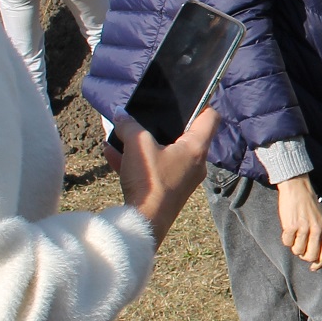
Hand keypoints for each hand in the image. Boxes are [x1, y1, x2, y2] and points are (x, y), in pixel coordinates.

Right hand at [108, 108, 216, 245]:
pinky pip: (153, 170)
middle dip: (162, 124)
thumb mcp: (137, 146)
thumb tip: (120, 114)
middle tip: (148, 112)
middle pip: (184, 135)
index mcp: (196, 148)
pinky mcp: (168, 191)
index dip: (201, 104)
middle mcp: (195, 163)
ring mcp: (182, 179)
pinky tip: (110, 153)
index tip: (186, 96)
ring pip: (163, 153)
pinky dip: (135, 161)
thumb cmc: (149, 182)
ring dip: (143, 143)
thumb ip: (129, 126)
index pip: (210, 118)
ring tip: (122, 133)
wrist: (143, 224)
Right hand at [276, 174, 321, 270]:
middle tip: (299, 247)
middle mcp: (317, 230)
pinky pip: (286, 242)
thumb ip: (320, 236)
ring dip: (293, 245)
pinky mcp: (291, 226)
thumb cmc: (308, 205)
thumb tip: (314, 258)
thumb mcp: (320, 220)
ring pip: (297, 250)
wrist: (297, 188)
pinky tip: (288, 228)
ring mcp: (304, 228)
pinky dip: (285, 238)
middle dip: (303, 255)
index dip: (319, 265)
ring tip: (294, 233)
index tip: (312, 268)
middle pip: (310, 256)